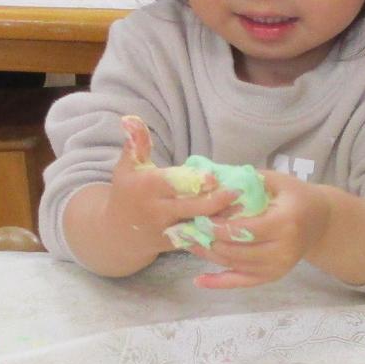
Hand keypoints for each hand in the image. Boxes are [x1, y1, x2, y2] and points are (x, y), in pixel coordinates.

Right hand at [101, 115, 236, 245]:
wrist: (118, 234)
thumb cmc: (127, 192)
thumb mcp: (127, 167)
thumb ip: (135, 143)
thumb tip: (132, 118)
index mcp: (147, 188)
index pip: (174, 184)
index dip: (195, 182)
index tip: (215, 177)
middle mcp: (159, 211)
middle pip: (193, 208)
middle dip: (218, 201)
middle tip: (241, 191)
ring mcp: (169, 230)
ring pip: (201, 225)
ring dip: (224, 218)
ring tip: (246, 208)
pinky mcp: (178, 245)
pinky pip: (202, 238)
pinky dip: (219, 232)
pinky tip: (238, 225)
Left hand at [187, 170, 331, 290]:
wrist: (320, 221)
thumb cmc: (295, 196)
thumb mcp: (276, 181)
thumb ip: (246, 181)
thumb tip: (211, 182)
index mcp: (285, 223)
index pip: (243, 230)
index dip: (217, 226)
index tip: (198, 217)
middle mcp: (283, 250)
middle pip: (236, 250)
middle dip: (207, 240)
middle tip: (186, 229)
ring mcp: (278, 267)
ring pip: (234, 264)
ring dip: (208, 255)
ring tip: (187, 243)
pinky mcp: (273, 276)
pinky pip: (242, 282)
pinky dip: (219, 283)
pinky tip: (199, 280)